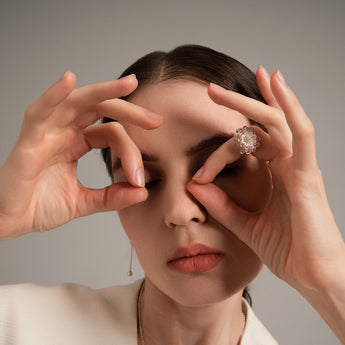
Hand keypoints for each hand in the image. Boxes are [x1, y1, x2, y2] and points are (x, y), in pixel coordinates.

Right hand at [0, 72, 161, 240]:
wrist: (9, 223)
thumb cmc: (39, 207)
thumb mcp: (84, 202)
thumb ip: (112, 197)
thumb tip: (143, 192)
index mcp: (76, 143)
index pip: (111, 133)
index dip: (130, 151)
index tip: (141, 177)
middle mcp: (63, 132)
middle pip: (100, 109)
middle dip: (129, 110)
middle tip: (155, 120)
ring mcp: (46, 133)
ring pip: (76, 101)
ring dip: (103, 90)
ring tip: (129, 84)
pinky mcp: (28, 140)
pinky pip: (40, 111)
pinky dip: (52, 94)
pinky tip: (68, 80)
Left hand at [188, 67, 344, 291]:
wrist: (313, 278)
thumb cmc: (287, 250)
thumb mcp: (244, 224)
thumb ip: (222, 205)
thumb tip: (196, 187)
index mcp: (276, 175)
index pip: (248, 147)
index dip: (220, 153)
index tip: (198, 175)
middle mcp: (289, 166)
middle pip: (264, 125)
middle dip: (241, 104)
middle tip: (212, 89)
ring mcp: (300, 168)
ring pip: (280, 122)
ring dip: (259, 99)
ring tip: (247, 76)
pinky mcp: (307, 177)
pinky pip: (301, 135)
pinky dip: (290, 108)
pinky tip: (277, 83)